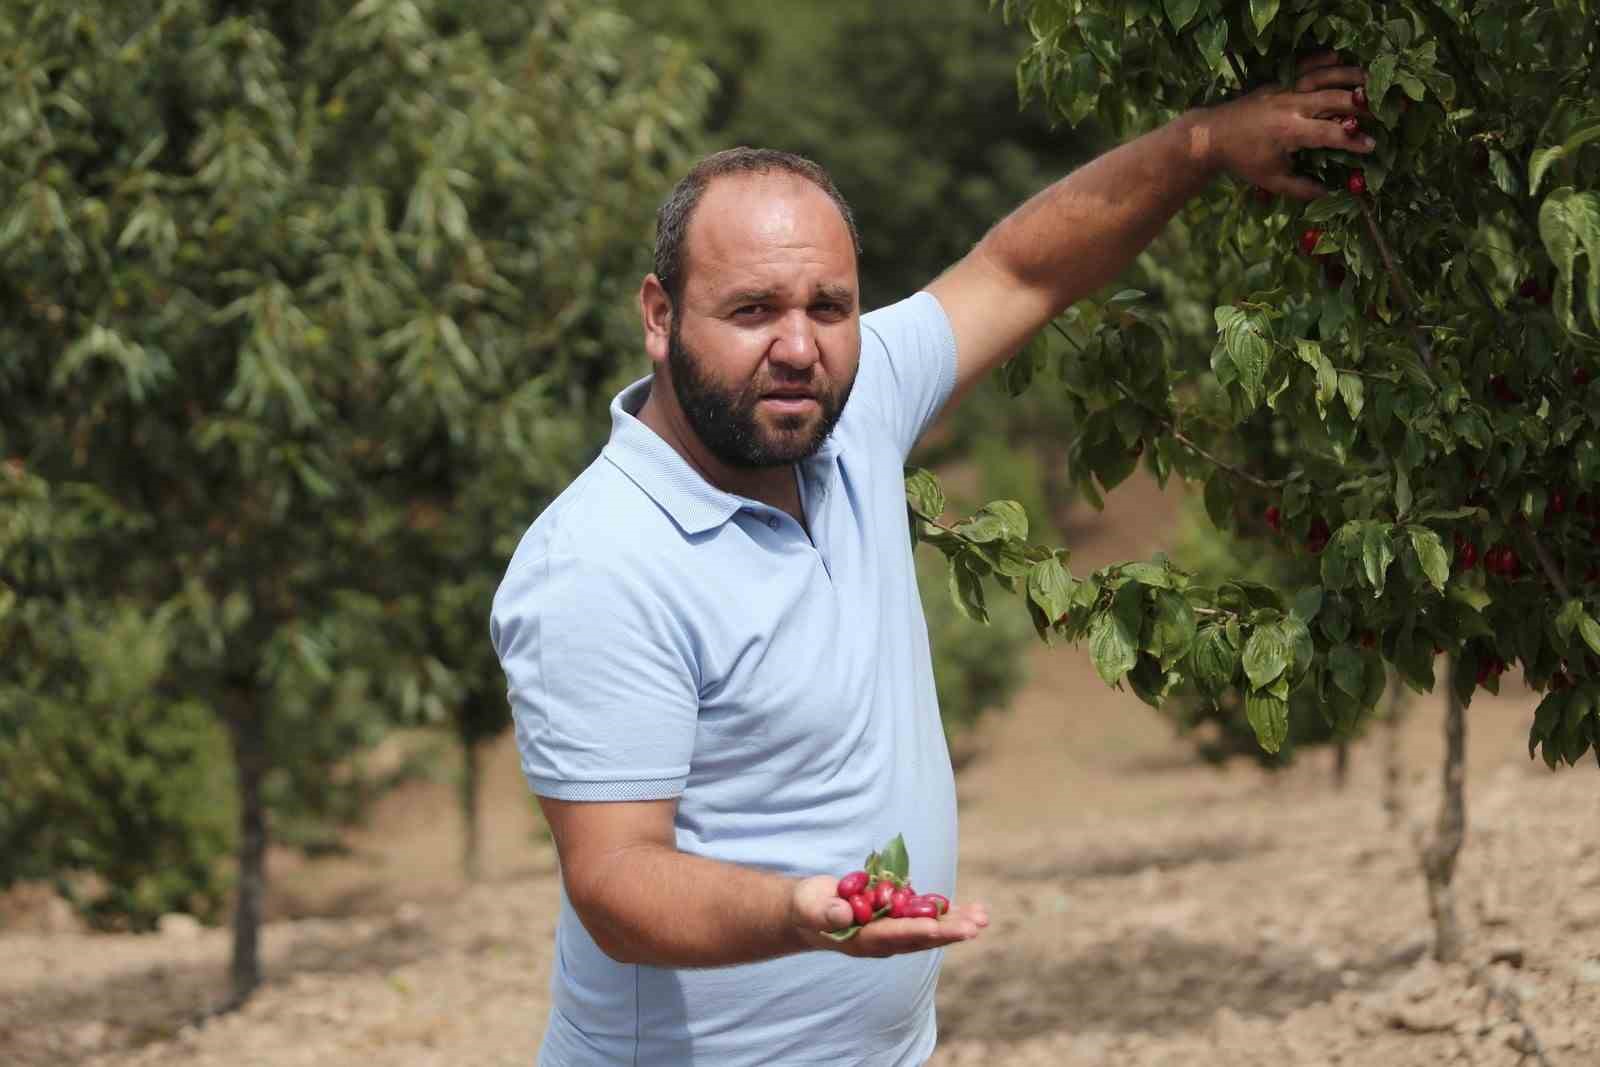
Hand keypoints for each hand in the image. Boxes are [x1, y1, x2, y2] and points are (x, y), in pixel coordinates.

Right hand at [789, 875, 988, 957]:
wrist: (809, 911)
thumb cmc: (807, 908)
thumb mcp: (811, 907)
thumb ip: (827, 912)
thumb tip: (844, 913)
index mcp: (864, 940)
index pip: (897, 936)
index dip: (921, 931)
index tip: (944, 928)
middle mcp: (883, 940)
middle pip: (921, 937)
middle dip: (950, 931)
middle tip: (978, 924)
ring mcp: (891, 932)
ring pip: (928, 929)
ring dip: (955, 923)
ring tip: (983, 916)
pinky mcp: (894, 919)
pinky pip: (924, 918)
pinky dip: (945, 914)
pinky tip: (966, 910)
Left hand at [1201, 51, 1376, 199]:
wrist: (1213, 135)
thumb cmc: (1243, 160)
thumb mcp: (1271, 179)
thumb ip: (1301, 188)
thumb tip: (1329, 194)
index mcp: (1290, 131)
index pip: (1330, 134)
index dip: (1353, 140)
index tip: (1371, 146)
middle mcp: (1291, 106)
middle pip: (1334, 100)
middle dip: (1360, 106)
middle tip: (1382, 112)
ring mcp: (1284, 90)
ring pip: (1322, 77)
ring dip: (1347, 77)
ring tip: (1370, 81)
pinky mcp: (1278, 83)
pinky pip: (1303, 67)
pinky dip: (1321, 61)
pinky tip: (1338, 58)